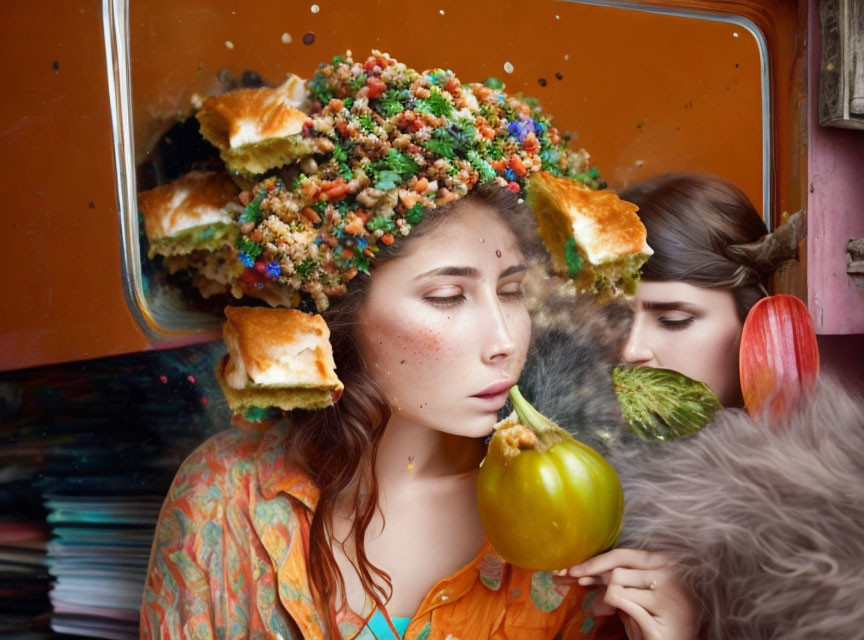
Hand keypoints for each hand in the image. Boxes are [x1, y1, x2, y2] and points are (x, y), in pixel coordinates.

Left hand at [554, 549, 698, 639]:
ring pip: (615, 586)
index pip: (622, 555)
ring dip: (602, 600)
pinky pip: (622, 601)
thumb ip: (614, 580)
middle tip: (574, 580)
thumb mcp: (633, 595)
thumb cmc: (652, 620)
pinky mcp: (663, 609)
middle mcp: (669, 572)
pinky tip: (607, 614)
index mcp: (663, 562)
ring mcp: (668, 590)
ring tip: (600, 611)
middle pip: (616, 570)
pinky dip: (611, 609)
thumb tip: (580, 572)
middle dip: (591, 576)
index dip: (595, 562)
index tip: (573, 569)